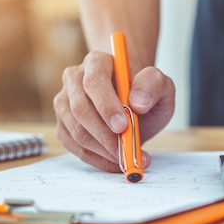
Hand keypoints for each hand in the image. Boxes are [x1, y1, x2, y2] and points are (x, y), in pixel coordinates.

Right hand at [53, 51, 175, 171]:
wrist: (134, 103)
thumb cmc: (145, 92)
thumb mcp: (160, 85)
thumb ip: (153, 85)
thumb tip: (137, 102)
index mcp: (97, 62)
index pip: (94, 81)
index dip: (106, 105)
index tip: (123, 126)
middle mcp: (74, 79)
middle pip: (80, 109)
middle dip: (104, 134)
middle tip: (126, 150)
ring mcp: (65, 102)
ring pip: (75, 131)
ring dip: (101, 150)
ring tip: (125, 157)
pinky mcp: (63, 124)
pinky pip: (73, 146)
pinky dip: (95, 158)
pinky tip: (114, 161)